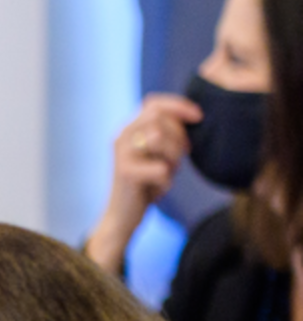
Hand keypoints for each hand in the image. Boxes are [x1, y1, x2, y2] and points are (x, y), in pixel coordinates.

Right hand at [88, 92, 204, 270]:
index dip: (178, 106)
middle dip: (179, 137)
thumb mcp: (157, 154)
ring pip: (159, 138)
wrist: (123, 216)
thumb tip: (192, 117)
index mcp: (129, 130)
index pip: (154, 104)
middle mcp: (121, 137)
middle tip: (182, 156)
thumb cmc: (145, 183)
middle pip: (159, 118)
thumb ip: (165, 134)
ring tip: (169, 172)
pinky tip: (159, 189)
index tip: (199, 117)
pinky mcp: (125, 173)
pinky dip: (166, 181)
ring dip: (173, 156)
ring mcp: (121, 154)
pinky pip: (161, 168)